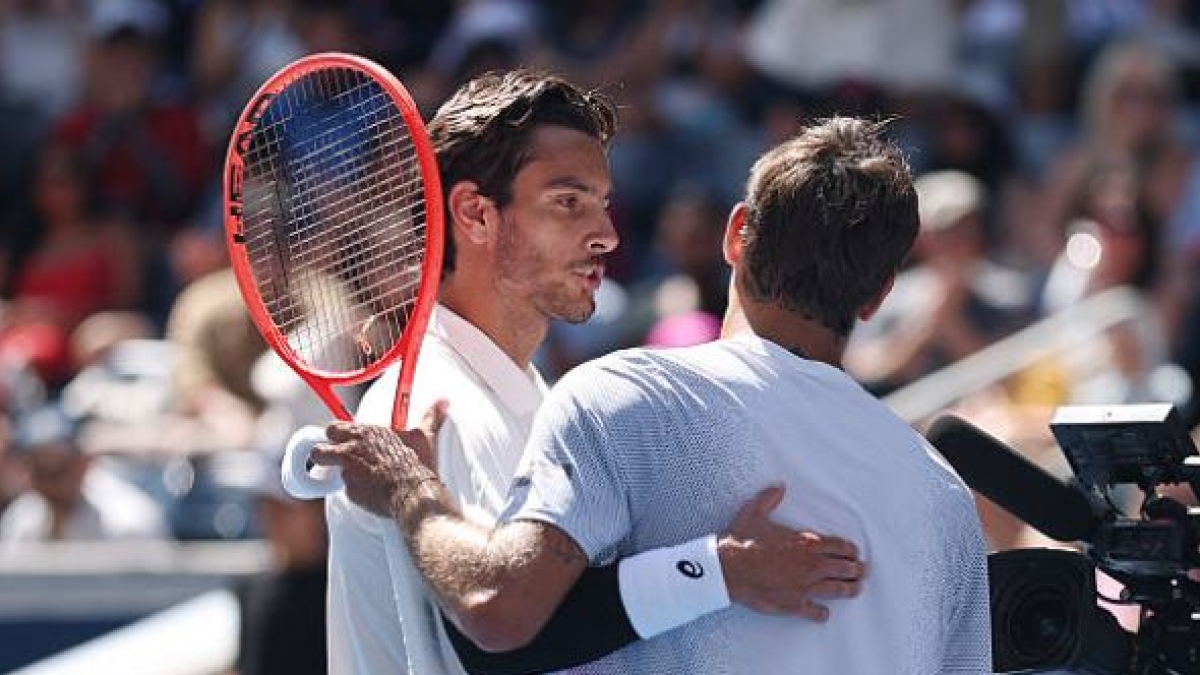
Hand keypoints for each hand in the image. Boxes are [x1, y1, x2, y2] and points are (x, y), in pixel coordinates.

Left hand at [311, 401, 447, 516]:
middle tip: (335, 459)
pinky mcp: (352, 493)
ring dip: (343, 474)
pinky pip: (349, 491)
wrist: (415, 493)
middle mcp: (350, 451)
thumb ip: (430, 416)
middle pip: (318, 450)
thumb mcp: (423, 435)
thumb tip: (443, 402)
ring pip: (333, 473)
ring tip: (359, 477)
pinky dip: (358, 491)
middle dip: (323, 454)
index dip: (336, 434)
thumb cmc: (417, 462)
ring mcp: (348, 473)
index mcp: (363, 433)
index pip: (333, 428)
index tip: (342, 439)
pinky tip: (373, 491)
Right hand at [719, 486, 864, 621]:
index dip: (851, 551)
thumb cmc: (742, 542)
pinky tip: (823, 612)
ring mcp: (805, 587)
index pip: (842, 547)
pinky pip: (817, 612)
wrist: (728, 568)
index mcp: (807, 543)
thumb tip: (778, 487)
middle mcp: (812, 565)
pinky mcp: (794, 604)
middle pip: (847, 569)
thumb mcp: (755, 512)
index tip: (854, 553)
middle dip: (857, 570)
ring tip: (855, 589)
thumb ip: (769, 498)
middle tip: (861, 572)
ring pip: (839, 590)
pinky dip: (822, 613)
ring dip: (850, 590)